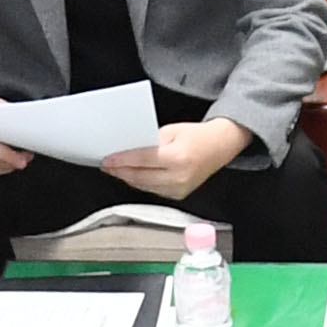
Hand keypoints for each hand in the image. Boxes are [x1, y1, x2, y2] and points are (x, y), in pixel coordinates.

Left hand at [102, 118, 250, 200]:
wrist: (220, 146)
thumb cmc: (197, 136)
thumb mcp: (171, 131)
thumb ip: (149, 142)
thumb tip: (127, 151)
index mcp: (177, 158)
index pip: (141, 161)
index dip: (121, 160)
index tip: (107, 159)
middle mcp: (178, 177)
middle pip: (140, 177)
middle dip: (120, 171)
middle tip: (107, 165)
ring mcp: (179, 189)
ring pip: (144, 186)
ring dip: (128, 178)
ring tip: (115, 170)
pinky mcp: (179, 195)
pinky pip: (153, 190)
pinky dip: (141, 183)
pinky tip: (132, 176)